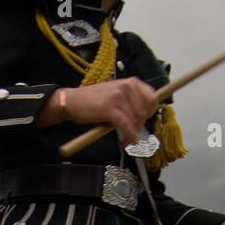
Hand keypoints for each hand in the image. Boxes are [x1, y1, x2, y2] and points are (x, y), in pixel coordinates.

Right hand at [40, 78, 159, 145]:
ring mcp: (119, 97)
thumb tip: (144, 115)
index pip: (152, 98)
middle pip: (144, 112)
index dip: (150, 112)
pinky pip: (126, 126)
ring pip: (135, 121)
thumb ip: (131, 100)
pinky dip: (128, 137)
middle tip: (131, 133)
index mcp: (131, 82)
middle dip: (139, 126)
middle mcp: (127, 86)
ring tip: (125, 140)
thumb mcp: (116, 94)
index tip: (143, 120)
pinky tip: (126, 142)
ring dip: (132, 134)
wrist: (72, 101)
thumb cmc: (93, 100)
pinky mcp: (110, 109)